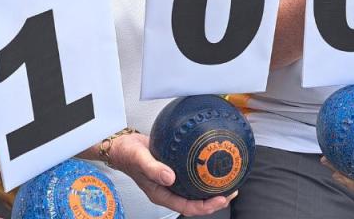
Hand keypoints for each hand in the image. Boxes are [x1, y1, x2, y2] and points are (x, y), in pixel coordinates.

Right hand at [107, 132, 235, 215]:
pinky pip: (192, 175)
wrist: (122, 145)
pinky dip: (204, 173)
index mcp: (161, 194)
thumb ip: (153, 168)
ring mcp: (172, 180)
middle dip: (215, 200)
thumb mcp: (139, 159)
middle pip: (195, 201)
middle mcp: (169, 190)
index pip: (187, 207)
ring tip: (229, 181)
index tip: (220, 199)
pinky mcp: (174, 169)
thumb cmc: (127, 154)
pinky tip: (213, 164)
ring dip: (212, 187)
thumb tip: (170, 177)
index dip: (205, 207)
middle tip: (232, 191)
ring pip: (195, 189)